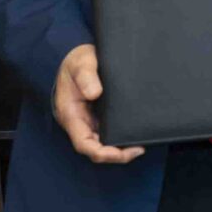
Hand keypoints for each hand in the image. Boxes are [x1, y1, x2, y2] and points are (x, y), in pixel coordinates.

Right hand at [52, 44, 143, 164]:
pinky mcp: (98, 116)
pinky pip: (108, 133)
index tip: (121, 152)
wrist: (79, 58)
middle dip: (116, 154)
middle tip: (139, 149)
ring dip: (119, 148)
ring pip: (102, 143)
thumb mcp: (80, 63)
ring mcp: (89, 121)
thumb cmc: (77, 62)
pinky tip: (134, 134)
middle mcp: (80, 122)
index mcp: (71, 115)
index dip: (102, 153)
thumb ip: (86, 76)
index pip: (83, 144)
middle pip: (95, 148)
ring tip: (140, 145)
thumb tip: (94, 93)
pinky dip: (120, 137)